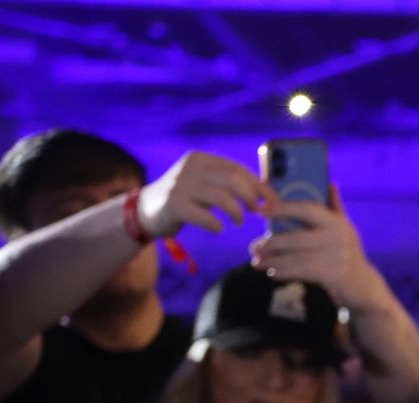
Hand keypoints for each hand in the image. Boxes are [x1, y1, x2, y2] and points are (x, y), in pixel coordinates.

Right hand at [136, 151, 271, 238]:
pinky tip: (217, 228)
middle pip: (232, 178)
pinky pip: (204, 216)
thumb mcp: (207, 186)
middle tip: (255, 212)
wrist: (146, 211)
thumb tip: (268, 195)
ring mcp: (180, 185)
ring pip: (221, 196)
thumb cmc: (187, 200)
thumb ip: (231, 185)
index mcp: (201, 159)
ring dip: (236, 212)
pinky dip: (216, 224)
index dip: (259, 186)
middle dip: (250, 197)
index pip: (237, 168)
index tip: (272, 203)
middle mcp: (190, 167)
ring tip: (238, 222)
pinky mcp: (173, 204)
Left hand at [250, 185, 387, 311]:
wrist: (363, 286)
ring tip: (257, 262)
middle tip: (254, 246)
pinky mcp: (333, 275)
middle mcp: (338, 237)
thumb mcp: (345, 230)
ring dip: (273, 260)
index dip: (282, 208)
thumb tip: (330, 184)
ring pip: (295, 258)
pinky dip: (284, 272)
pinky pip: (301, 272)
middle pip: (295, 237)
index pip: (306, 209)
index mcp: (337, 222)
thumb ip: (335, 208)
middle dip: (271, 243)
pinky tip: (272, 272)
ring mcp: (337, 257)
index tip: (261, 209)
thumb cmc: (348, 254)